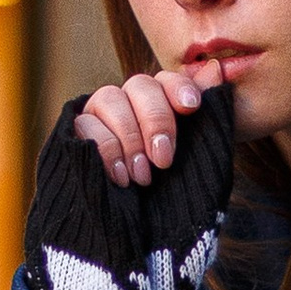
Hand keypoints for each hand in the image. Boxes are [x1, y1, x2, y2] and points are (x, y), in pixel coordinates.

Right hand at [78, 66, 205, 188]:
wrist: (134, 221)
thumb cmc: (166, 185)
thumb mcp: (192, 153)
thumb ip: (203, 114)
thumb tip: (214, 68)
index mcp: (159, 98)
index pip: (168, 80)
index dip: (179, 88)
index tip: (192, 107)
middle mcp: (129, 97)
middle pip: (140, 85)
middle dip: (156, 121)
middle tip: (164, 160)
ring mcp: (100, 110)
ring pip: (111, 100)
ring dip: (130, 140)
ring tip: (142, 177)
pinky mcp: (76, 128)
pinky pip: (86, 124)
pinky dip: (106, 150)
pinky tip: (120, 177)